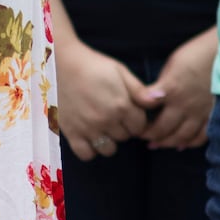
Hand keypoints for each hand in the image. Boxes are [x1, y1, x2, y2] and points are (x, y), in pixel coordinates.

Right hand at [53, 37, 152, 158]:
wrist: (60, 65)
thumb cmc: (93, 66)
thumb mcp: (121, 72)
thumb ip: (139, 90)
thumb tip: (159, 100)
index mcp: (121, 105)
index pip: (140, 126)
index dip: (138, 120)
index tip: (131, 114)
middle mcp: (106, 120)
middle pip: (125, 137)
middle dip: (124, 128)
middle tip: (116, 117)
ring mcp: (88, 129)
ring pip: (108, 149)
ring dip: (109, 141)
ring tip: (104, 127)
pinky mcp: (71, 133)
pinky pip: (86, 154)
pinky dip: (90, 150)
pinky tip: (91, 137)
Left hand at [140, 29, 217, 150]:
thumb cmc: (200, 52)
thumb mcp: (174, 63)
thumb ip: (163, 84)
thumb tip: (155, 98)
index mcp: (171, 90)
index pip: (146, 108)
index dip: (138, 114)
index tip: (135, 119)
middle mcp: (185, 105)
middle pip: (162, 129)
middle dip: (150, 135)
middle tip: (143, 137)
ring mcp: (201, 113)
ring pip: (181, 137)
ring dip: (167, 142)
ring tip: (158, 144)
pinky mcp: (215, 115)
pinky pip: (202, 135)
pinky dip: (191, 143)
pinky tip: (183, 144)